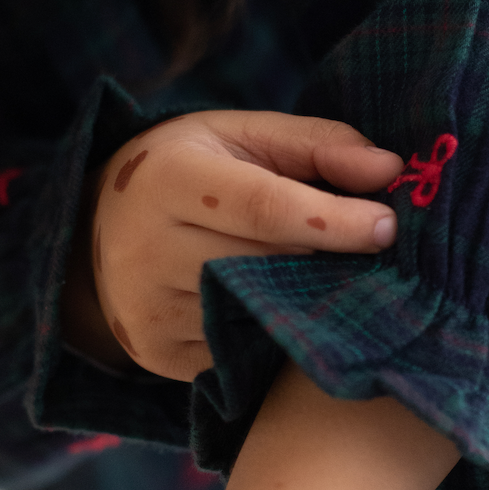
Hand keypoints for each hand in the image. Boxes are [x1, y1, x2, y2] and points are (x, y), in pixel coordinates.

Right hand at [75, 110, 401, 378]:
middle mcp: (145, 250)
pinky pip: (239, 349)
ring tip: (331, 281)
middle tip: (375, 258)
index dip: (333, 220)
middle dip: (328, 263)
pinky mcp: (159, 354)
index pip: (263, 208)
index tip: (388, 227)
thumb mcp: (242, 135)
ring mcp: (150, 311)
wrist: (98, 227)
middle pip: (264, 266)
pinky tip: (290, 312)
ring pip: (255, 315)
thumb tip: (390, 170)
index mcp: (166, 179)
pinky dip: (275, 332)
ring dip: (306, 302)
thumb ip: (318, 145)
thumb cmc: (189, 169)